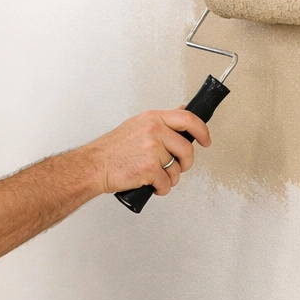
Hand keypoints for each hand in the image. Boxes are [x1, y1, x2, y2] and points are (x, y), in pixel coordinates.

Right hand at [83, 105, 210, 196]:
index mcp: (152, 118)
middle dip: (185, 163)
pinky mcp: (149, 168)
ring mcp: (152, 149)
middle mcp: (154, 131)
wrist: (94, 166)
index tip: (206, 140)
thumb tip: (183, 110)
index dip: (202, 131)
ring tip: (157, 177)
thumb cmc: (112, 149)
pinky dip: (161, 189)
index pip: (188, 119)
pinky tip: (151, 185)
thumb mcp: (137, 125)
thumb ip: (162, 121)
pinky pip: (166, 183)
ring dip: (170, 178)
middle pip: (187, 149)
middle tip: (178, 167)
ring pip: (176, 169)